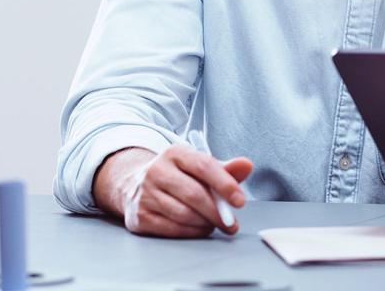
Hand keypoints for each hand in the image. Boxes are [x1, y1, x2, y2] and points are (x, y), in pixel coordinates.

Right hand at [99, 145, 253, 237]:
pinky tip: (199, 228)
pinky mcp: (140, 216)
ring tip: (214, 223)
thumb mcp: (200, 167)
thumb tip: (247, 165)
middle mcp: (156, 170)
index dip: (225, 184)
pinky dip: (191, 232)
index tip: (240, 201)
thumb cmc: (178, 177)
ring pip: (184, 214)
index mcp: (175, 153)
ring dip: (205, 223)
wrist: (136, 186)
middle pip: (194, 194)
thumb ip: (226, 169)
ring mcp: (145, 194)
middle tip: (231, 224)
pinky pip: (172, 228)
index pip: (204, 166)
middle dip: (218, 212)